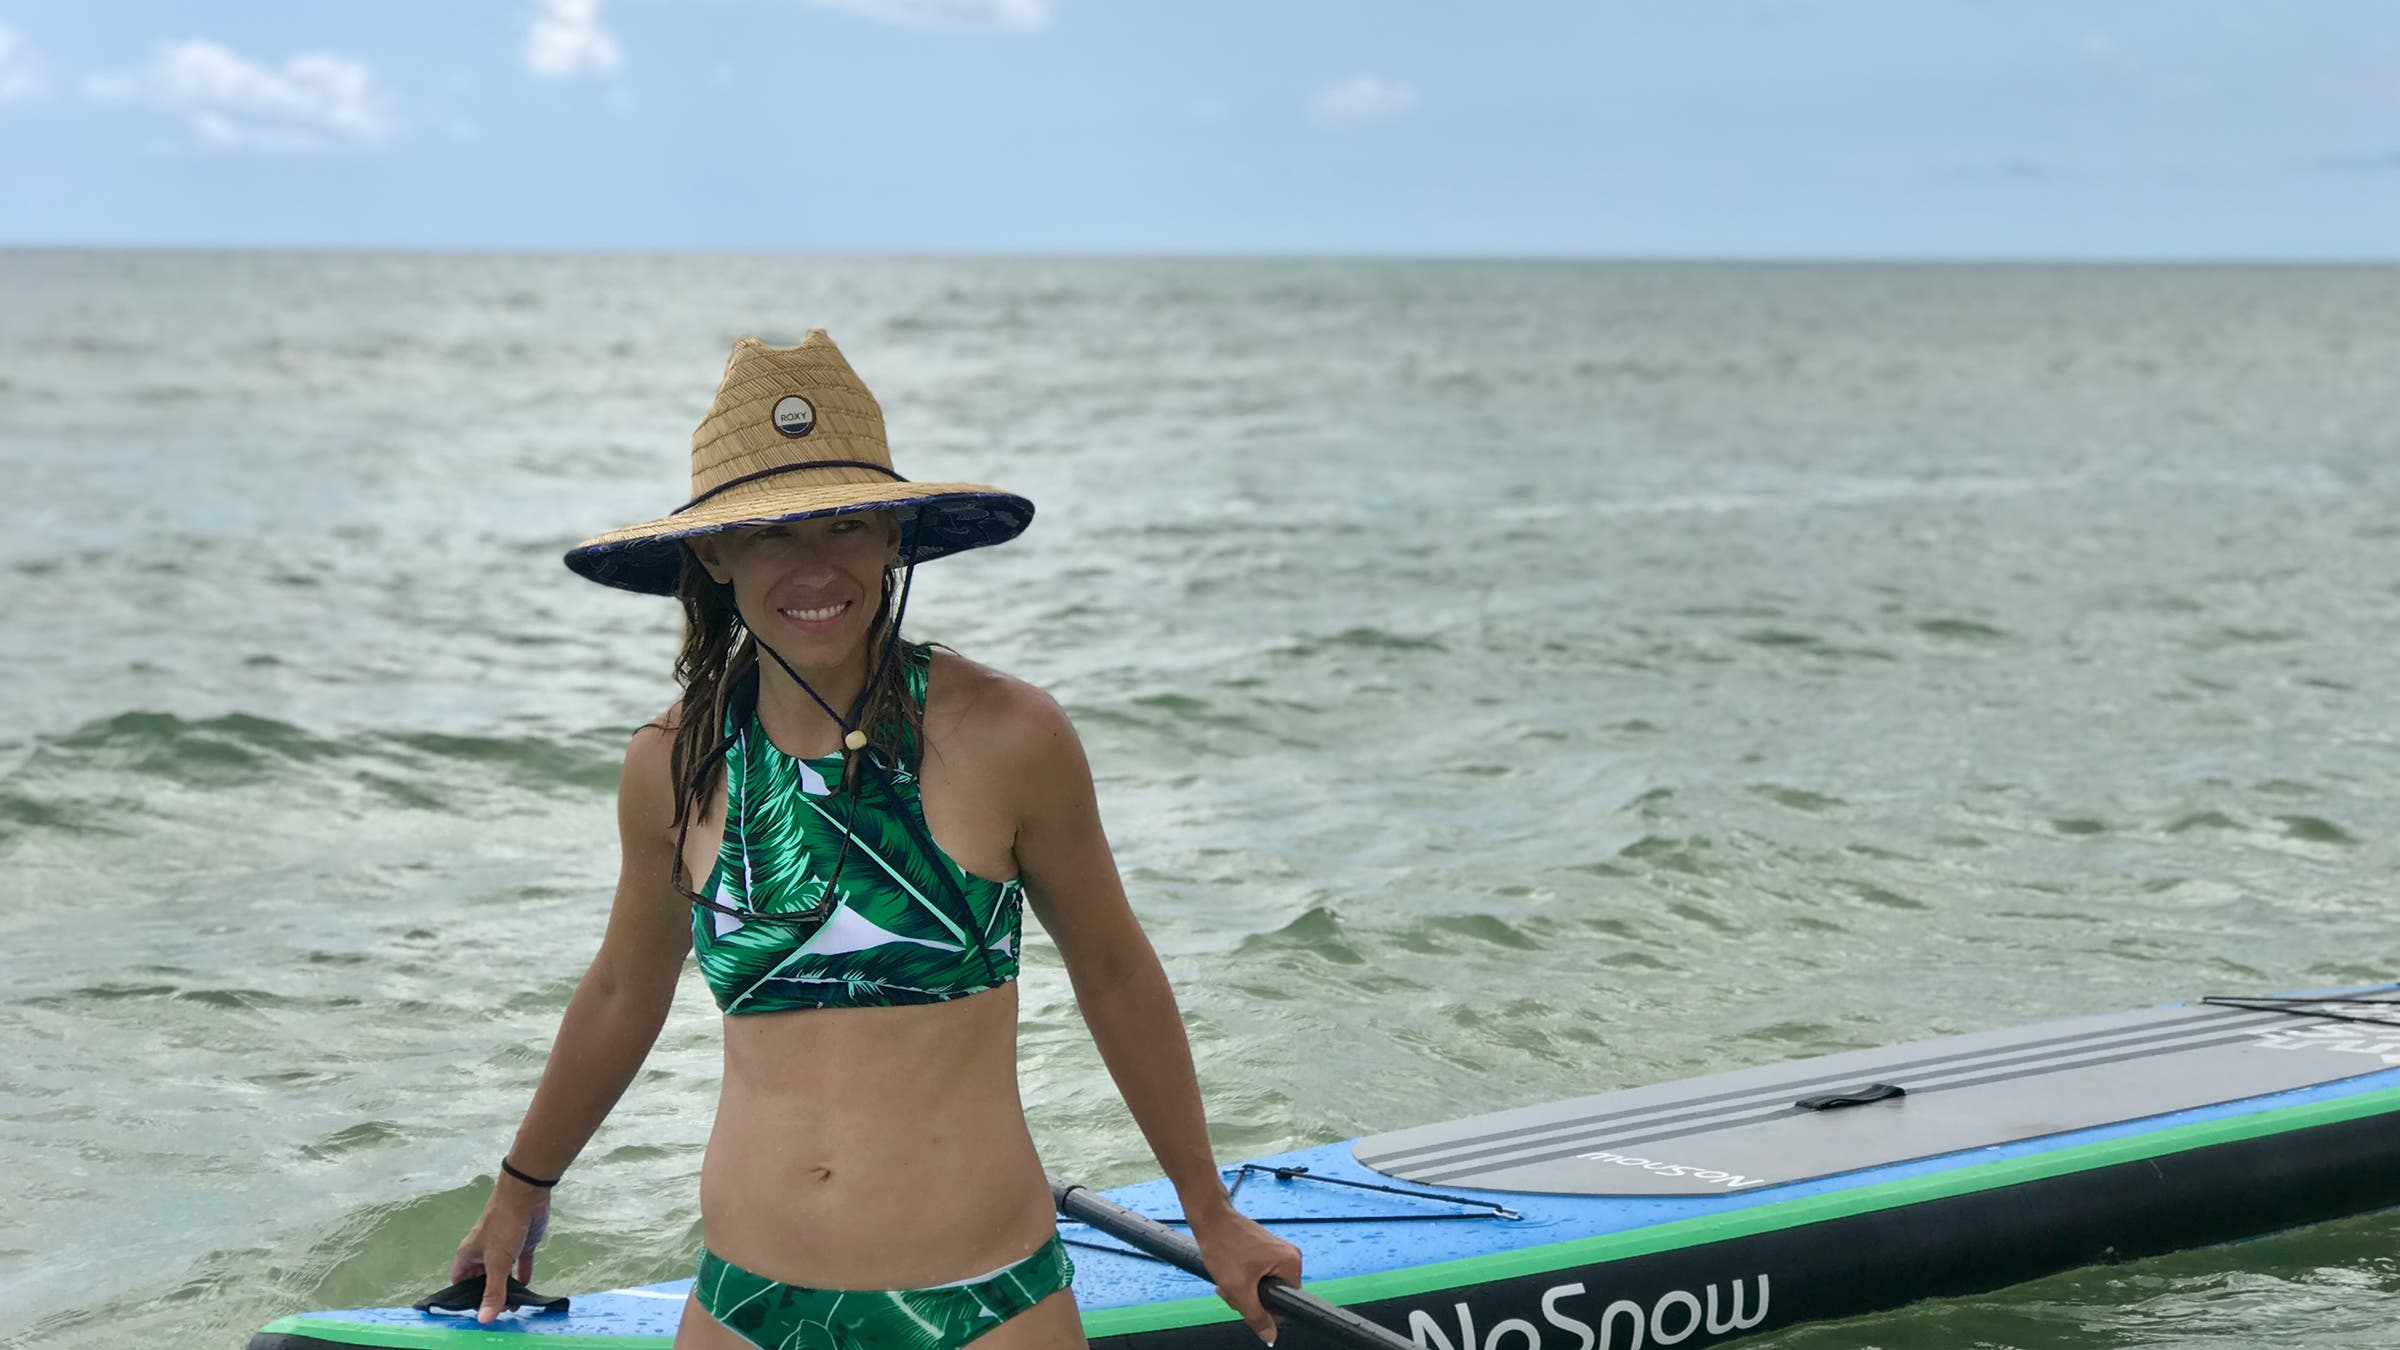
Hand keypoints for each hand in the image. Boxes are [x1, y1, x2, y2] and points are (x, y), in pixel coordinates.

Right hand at [449, 1177, 551, 1323]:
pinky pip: (520, 1264)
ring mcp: (503, 1248)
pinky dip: (522, 1275)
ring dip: (507, 1288)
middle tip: (501, 1312)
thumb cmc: (504, 1226)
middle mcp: (483, 1253)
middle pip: (482, 1280)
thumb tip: (484, 1319)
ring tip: (515, 1307)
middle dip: (489, 1295)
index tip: (477, 1311)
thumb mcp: (497, 1262)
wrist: (526, 1194)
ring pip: (502, 1274)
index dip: (465, 1296)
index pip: (460, 1281)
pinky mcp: (521, 1244)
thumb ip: (493, 1290)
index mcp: (469, 1255)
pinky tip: (527, 1288)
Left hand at [1190, 1205, 1302, 1344]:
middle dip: (1250, 1298)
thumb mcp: (1238, 1288)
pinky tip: (1230, 1271)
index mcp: (1291, 1264)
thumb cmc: (1223, 1244)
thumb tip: (1270, 1337)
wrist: (1210, 1218)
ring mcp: (1278, 1252)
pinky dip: (1243, 1278)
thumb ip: (1256, 1316)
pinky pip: (1259, 1275)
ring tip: (1227, 1278)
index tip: (1245, 1298)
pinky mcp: (1266, 1250)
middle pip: (1274, 1295)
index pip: (1286, 1303)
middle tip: (1232, 1287)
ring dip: (1243, 1288)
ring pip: (1263, 1286)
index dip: (1264, 1308)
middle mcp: (1289, 1256)